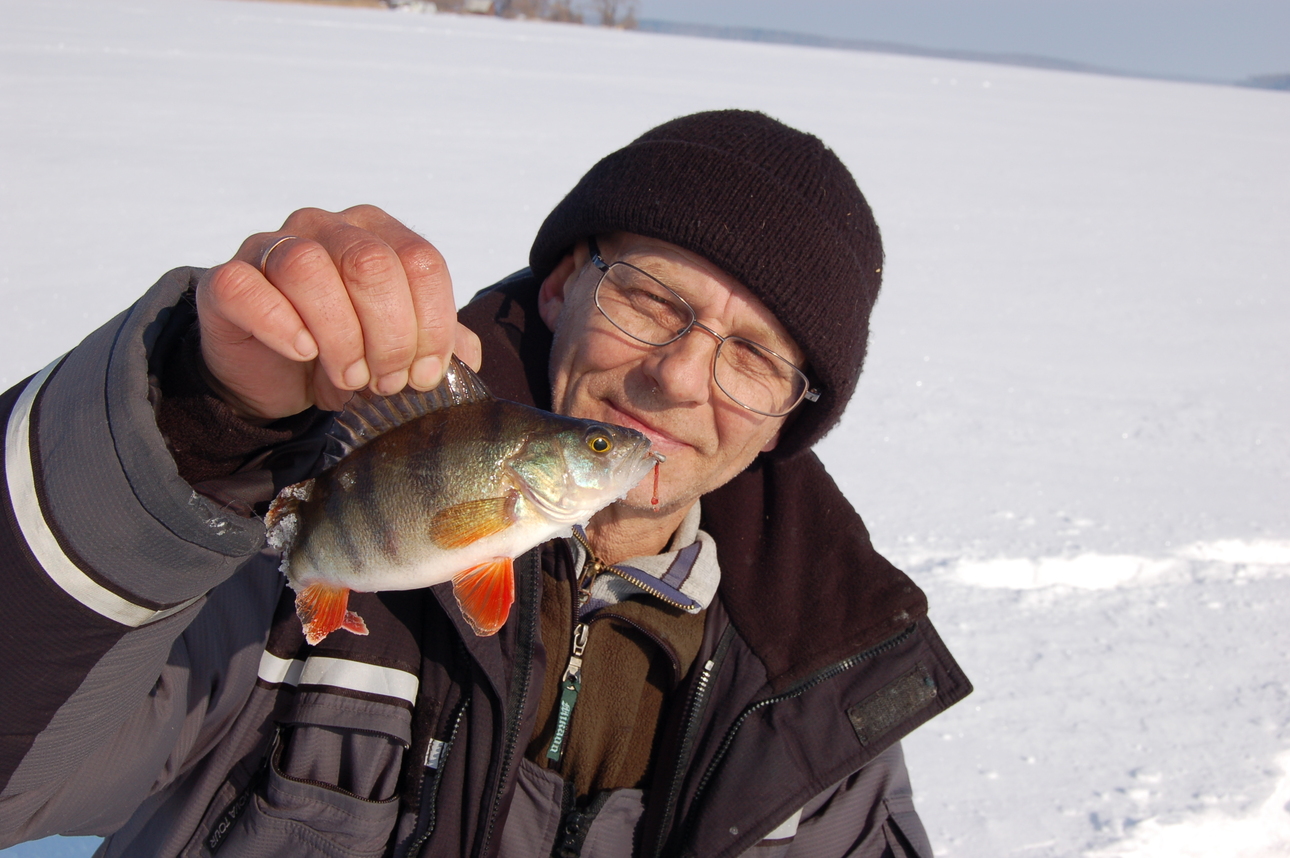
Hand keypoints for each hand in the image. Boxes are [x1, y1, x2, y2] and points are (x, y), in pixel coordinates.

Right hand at [195, 205, 481, 418]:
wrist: (276, 376)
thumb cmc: (345, 352)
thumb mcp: (402, 350)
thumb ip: (442, 345)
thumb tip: (469, 357)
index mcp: (378, 233)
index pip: (421, 261)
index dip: (432, 324)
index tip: (425, 374)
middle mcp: (326, 227)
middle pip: (370, 263)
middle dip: (389, 335)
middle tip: (386, 381)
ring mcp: (271, 246)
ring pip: (308, 268)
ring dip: (338, 335)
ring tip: (347, 377)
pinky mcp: (227, 280)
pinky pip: (248, 288)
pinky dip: (281, 324)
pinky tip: (301, 352)